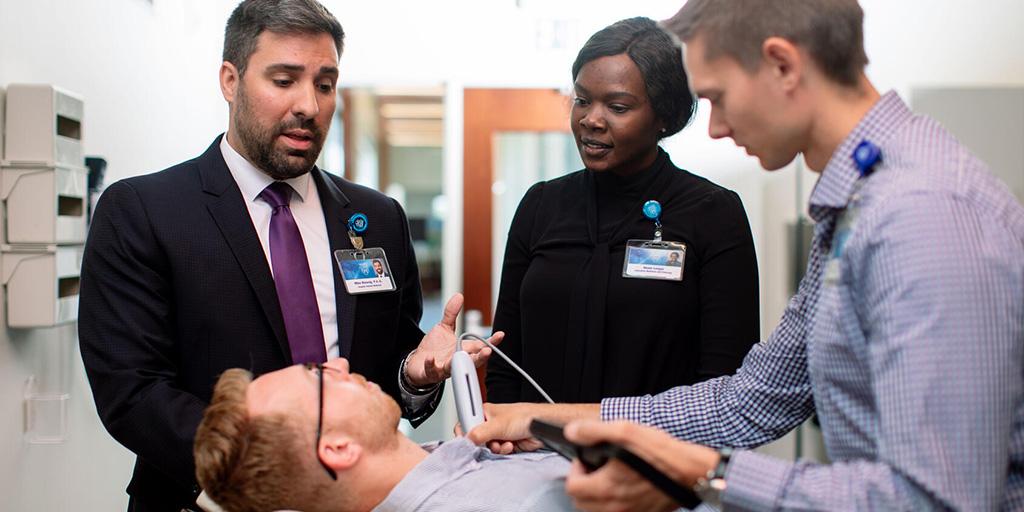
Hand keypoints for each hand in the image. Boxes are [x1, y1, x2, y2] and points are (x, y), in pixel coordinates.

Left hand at [404, 293, 503, 386]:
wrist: (418, 363)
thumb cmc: (434, 348)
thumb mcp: (444, 328)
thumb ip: (451, 313)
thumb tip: (459, 296)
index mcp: (463, 350)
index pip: (480, 346)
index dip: (491, 342)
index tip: (500, 335)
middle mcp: (456, 360)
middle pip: (472, 361)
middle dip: (481, 357)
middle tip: (488, 351)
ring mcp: (444, 368)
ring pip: (455, 368)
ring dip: (460, 363)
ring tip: (464, 355)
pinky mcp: (430, 372)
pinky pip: (432, 370)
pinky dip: (431, 365)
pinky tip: (431, 358)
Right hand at [465, 402, 600, 453]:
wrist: (540, 426)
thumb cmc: (524, 416)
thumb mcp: (498, 425)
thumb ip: (479, 433)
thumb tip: (467, 440)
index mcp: (484, 412)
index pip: (466, 422)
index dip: (465, 432)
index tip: (467, 439)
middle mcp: (489, 423)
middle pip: (475, 438)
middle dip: (482, 443)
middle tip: (487, 441)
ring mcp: (497, 434)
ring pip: (486, 447)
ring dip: (495, 448)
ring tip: (502, 442)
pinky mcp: (505, 443)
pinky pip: (497, 452)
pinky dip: (503, 451)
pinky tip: (510, 445)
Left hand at [563, 421, 719, 511]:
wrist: (691, 472)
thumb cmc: (662, 454)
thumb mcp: (625, 431)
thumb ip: (593, 431)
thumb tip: (572, 431)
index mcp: (606, 487)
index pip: (572, 486)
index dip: (575, 469)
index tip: (587, 459)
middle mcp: (614, 506)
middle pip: (581, 502)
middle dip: (583, 483)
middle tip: (596, 468)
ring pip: (596, 510)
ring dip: (595, 495)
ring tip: (609, 477)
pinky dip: (612, 503)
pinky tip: (623, 487)